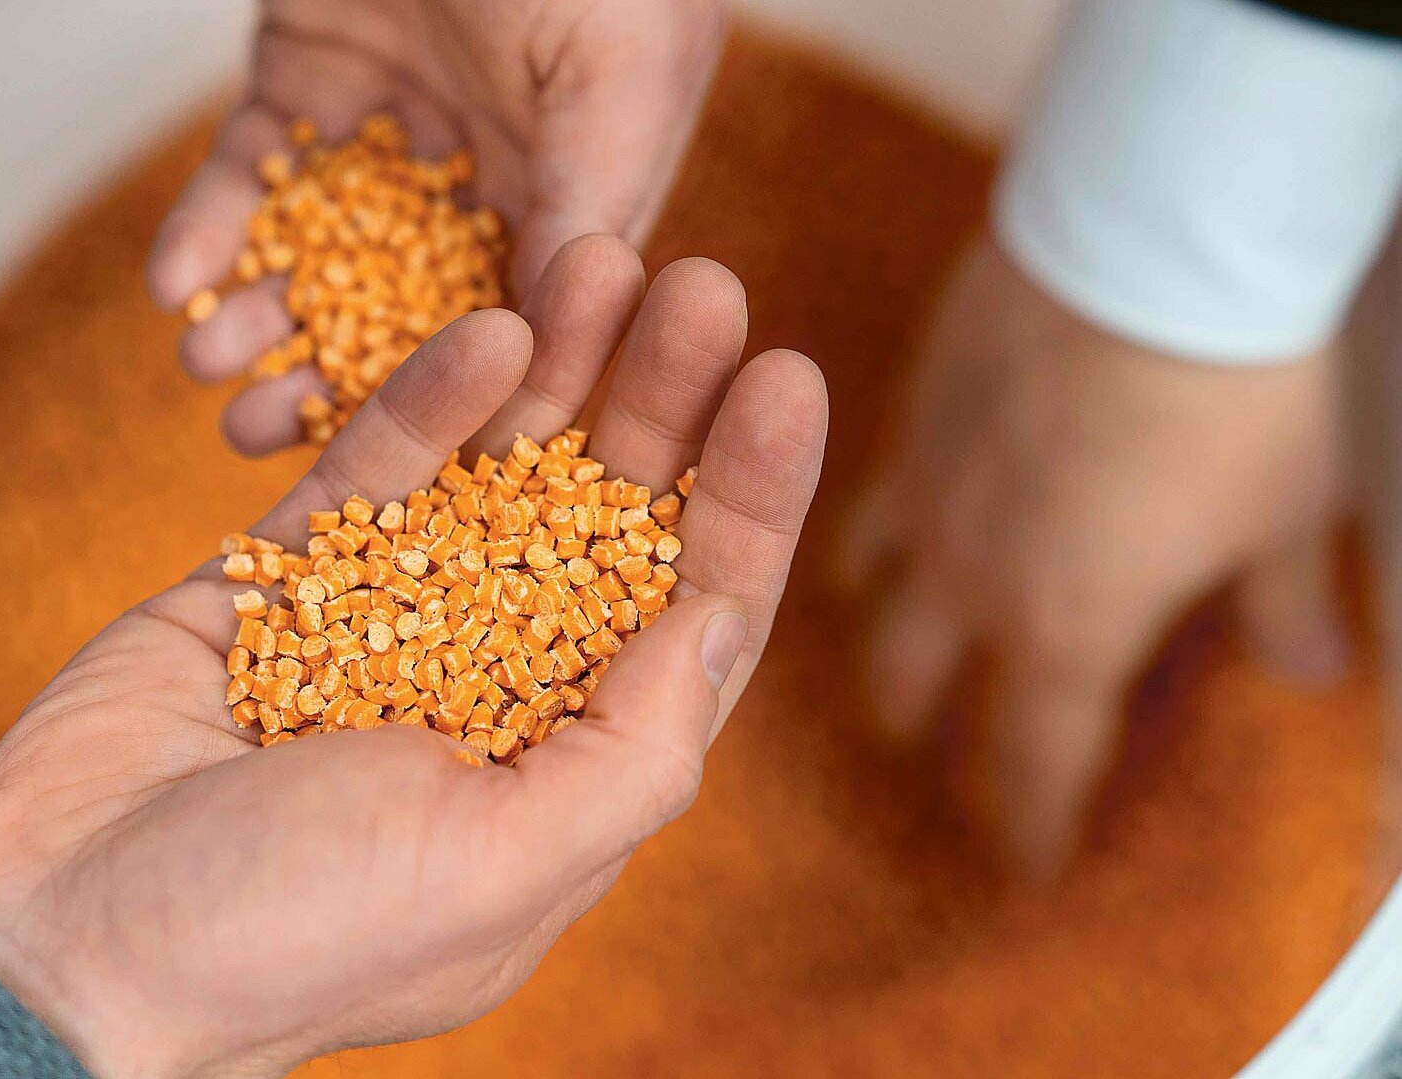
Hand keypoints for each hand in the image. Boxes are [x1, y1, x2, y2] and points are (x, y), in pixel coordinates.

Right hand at [0, 236, 826, 1078]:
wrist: (59, 939)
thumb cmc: (289, 937)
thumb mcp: (499, 868)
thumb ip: (629, 750)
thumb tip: (719, 622)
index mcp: (564, 777)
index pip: (692, 620)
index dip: (748, 502)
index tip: (788, 380)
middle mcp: (490, 691)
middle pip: (605, 525)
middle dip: (661, 407)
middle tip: (704, 286)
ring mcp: (385, 625)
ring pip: (495, 477)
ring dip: (558, 372)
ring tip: (600, 256)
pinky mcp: (281, 576)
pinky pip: (370, 470)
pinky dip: (428, 400)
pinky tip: (488, 326)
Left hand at [147, 0, 726, 453]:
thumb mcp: (615, 77)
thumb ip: (590, 204)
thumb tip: (563, 350)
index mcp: (570, 195)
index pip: (503, 326)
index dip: (434, 402)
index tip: (375, 474)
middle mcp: (478, 176)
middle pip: (393, 306)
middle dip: (326, 372)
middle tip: (255, 432)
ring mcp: (388, 129)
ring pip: (316, 248)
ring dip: (259, 307)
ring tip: (207, 361)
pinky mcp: (305, 79)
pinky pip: (254, 166)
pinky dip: (212, 219)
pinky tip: (176, 276)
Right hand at [845, 233, 1346, 877]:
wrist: (1145, 242)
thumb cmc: (1228, 392)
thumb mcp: (1286, 516)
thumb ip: (1282, 607)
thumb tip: (1306, 671)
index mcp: (1063, 632)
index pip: (1032, 767)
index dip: (1030, 826)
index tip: (1027, 869)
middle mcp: (969, 582)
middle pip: (913, 692)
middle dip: (927, 736)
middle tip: (943, 752)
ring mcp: (924, 495)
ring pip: (862, 597)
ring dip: (879, 630)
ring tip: (893, 639)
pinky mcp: (907, 413)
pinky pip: (867, 496)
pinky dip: (874, 530)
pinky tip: (896, 514)